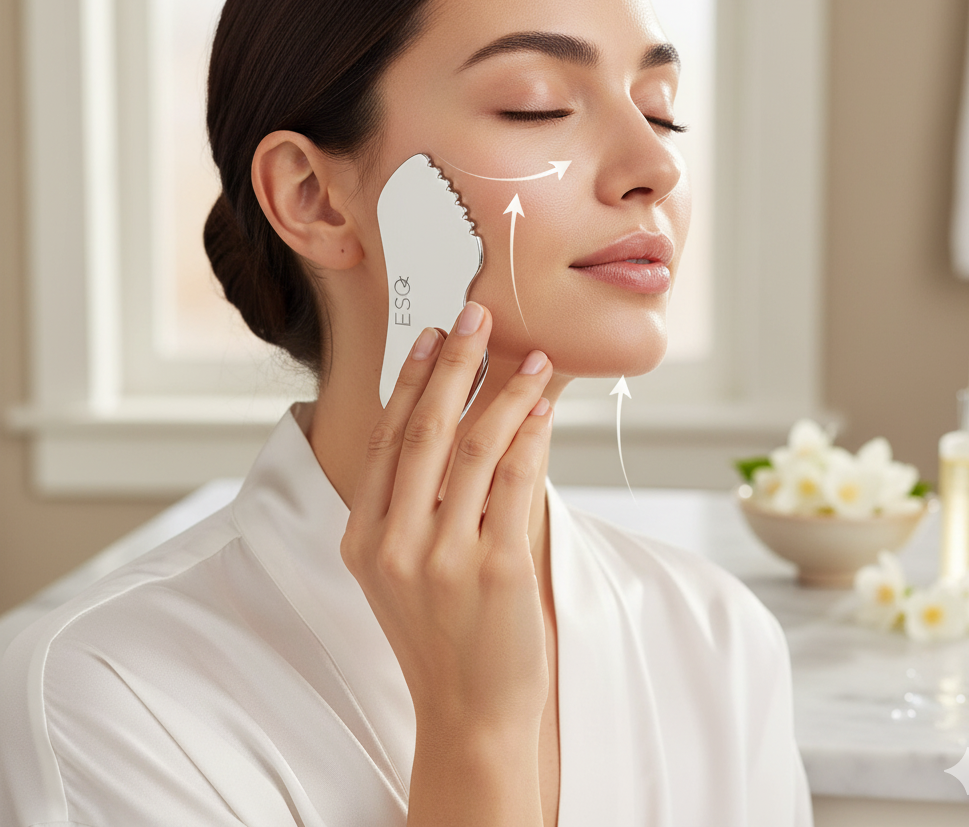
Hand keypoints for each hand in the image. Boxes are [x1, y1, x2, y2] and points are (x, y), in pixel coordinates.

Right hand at [341, 300, 553, 737]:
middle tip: (475, 315)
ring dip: (506, 391)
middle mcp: (394, 543)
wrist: (470, 714)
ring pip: (476, 446)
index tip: (430, 336)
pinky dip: (531, 433)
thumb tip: (459, 419)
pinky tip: (544, 406)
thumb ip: (415, 503)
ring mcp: (443, 557)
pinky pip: (517, 479)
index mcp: (363, 539)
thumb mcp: (402, 571)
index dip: (411, 380)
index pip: (388, 439)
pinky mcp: (497, 567)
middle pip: (426, 429)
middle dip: (453, 363)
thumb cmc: (441, 636)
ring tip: (531, 358)